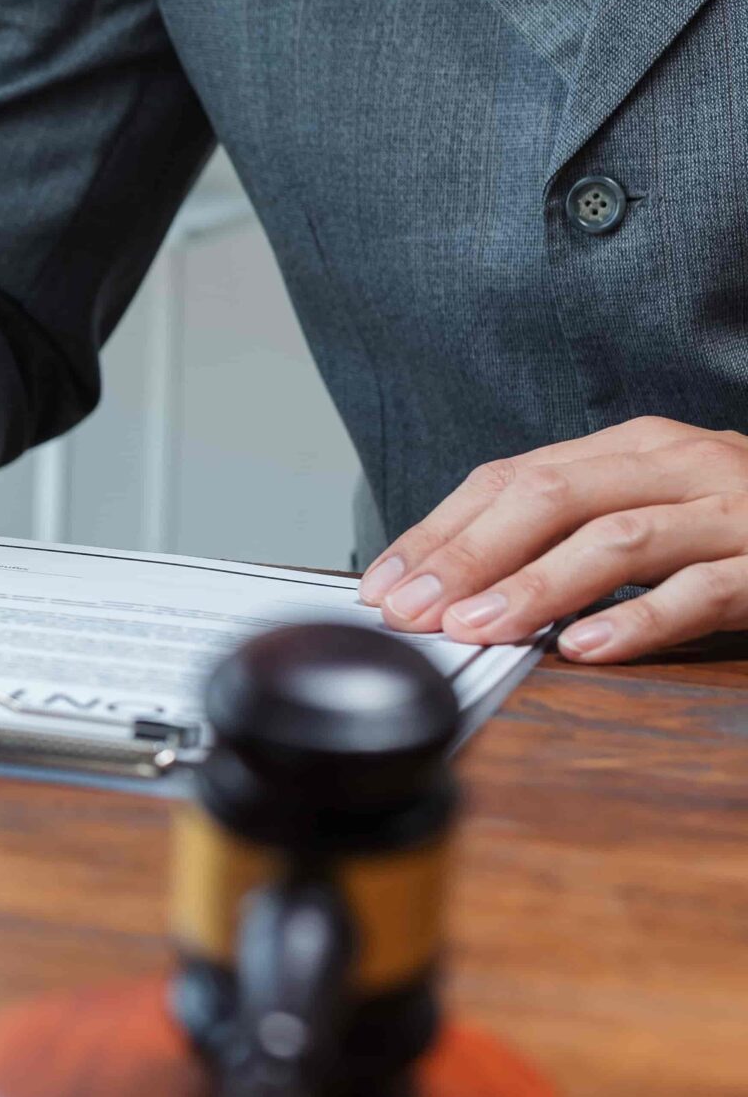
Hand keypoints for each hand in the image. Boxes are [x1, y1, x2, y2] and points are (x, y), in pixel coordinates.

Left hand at [361, 417, 747, 662]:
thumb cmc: (744, 529)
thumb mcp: (653, 510)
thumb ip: (571, 530)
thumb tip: (458, 583)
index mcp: (635, 447)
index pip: (512, 478)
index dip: (440, 531)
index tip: (384, 582)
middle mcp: (679, 465)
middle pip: (549, 499)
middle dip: (466, 557)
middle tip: (410, 610)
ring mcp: (731, 512)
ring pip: (615, 540)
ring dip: (533, 587)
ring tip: (475, 629)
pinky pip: (700, 591)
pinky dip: (638, 622)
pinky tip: (586, 649)